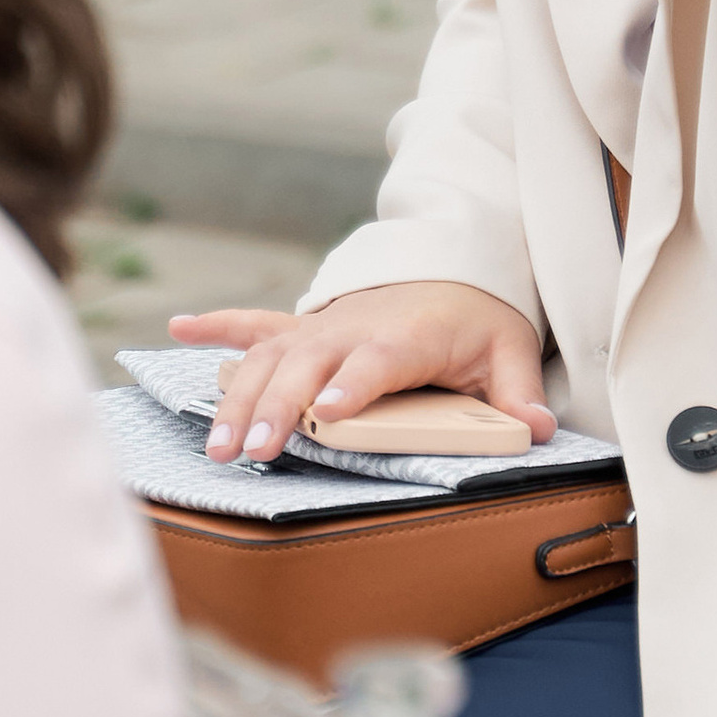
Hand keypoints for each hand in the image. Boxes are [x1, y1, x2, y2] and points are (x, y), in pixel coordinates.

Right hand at [170, 282, 557, 464]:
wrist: (456, 267)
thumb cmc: (478, 317)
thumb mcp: (509, 349)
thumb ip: (517, 391)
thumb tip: (540, 429)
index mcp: (407, 334)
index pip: (378, 360)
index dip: (354, 385)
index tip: (328, 413)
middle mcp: (356, 326)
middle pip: (310, 364)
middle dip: (280, 405)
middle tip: (257, 449)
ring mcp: (324, 325)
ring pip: (271, 356)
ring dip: (240, 395)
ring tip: (220, 443)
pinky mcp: (305, 327)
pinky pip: (254, 322)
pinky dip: (216, 325)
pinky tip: (176, 329)